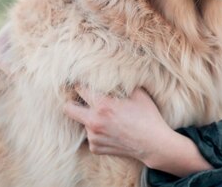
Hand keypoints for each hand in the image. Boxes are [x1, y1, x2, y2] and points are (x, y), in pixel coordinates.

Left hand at [64, 87, 212, 175]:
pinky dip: (98, 132)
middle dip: (71, 102)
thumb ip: (122, 83)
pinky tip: (112, 130)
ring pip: (83, 123)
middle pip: (68, 109)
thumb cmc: (147, 116)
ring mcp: (93, 136)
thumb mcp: (138, 93)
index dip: (80, 84)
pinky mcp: (96, 148)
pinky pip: (91, 136)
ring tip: (109, 118)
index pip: (80, 89)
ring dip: (90, 118)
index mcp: (102, 105)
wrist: (153, 143)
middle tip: (80, 99)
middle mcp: (93, 121)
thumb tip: (113, 73)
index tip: (82, 82)